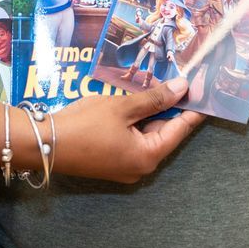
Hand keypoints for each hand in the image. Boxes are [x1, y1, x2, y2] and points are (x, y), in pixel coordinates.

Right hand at [46, 79, 204, 183]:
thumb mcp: (123, 107)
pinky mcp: (111, 162)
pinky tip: (136, 101)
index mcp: (148, 157)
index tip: (205, 91)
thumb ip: (155, 98)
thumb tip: (183, 87)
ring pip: (147, 135)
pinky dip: (136, 122)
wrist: (43, 143)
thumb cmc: (85, 125)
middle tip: (181, 80)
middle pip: (164, 133)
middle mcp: (141, 167)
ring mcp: (125, 167)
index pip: (180, 129)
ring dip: (152, 113)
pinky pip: (132, 140)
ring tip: (159, 86)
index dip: (192, 109)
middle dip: (170, 108)